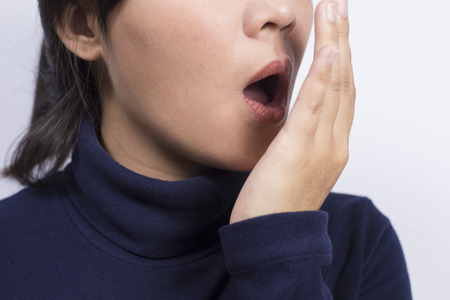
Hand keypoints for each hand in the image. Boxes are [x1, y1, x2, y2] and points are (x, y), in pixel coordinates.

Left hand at [230, 0, 354, 222]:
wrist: (270, 239)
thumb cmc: (275, 204)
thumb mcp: (291, 166)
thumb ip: (299, 140)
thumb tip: (294, 123)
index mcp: (331, 145)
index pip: (341, 92)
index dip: (340, 57)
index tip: (337, 30)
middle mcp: (334, 142)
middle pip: (343, 81)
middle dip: (342, 39)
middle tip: (340, 5)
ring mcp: (321, 146)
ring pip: (335, 86)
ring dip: (336, 44)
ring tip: (335, 10)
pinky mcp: (300, 150)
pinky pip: (316, 108)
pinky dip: (324, 78)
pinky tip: (329, 51)